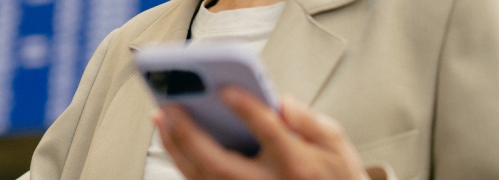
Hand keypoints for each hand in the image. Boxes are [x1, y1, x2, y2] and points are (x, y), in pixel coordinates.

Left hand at [154, 86, 369, 179]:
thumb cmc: (332, 175)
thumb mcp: (336, 145)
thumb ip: (311, 121)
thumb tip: (282, 103)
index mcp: (297, 165)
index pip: (269, 134)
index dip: (248, 110)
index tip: (227, 90)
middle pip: (221, 163)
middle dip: (191, 135)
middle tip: (171, 106)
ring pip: (202, 176)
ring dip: (177, 147)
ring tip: (162, 116)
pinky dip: (181, 160)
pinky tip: (171, 137)